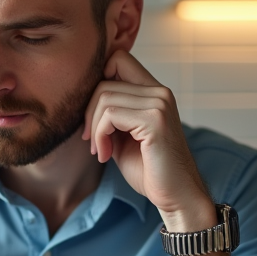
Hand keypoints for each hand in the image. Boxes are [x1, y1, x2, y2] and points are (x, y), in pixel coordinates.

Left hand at [82, 49, 212, 228]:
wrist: (175, 196)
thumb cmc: (149, 170)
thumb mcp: (123, 135)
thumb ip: (110, 113)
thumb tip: (82, 96)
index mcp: (154, 92)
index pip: (117, 58)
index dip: (98, 82)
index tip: (94, 116)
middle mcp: (160, 92)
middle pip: (104, 79)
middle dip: (89, 111)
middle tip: (91, 140)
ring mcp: (159, 104)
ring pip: (104, 97)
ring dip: (93, 127)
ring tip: (99, 150)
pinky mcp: (155, 120)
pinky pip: (111, 115)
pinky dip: (100, 135)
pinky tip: (104, 154)